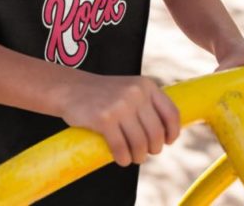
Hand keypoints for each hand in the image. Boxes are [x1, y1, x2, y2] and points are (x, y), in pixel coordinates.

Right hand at [60, 74, 179, 166]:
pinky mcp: (104, 119)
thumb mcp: (130, 89)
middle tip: (144, 152)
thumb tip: (167, 135)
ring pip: (140, 144)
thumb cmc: (103, 94)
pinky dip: (123, 159)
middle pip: (156, 133)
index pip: (171, 113)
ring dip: (138, 157)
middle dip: (153, 149)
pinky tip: (120, 158)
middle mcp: (136, 93)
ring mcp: (120, 105)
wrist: (71, 89)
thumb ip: (147, 104)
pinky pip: (121, 148)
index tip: (167, 142)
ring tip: (132, 157)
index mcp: (146, 85)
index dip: (173, 133)